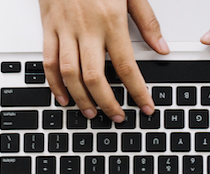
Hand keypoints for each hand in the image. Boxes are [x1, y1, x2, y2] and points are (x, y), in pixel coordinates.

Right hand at [39, 0, 168, 120]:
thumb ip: (147, 22)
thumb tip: (161, 49)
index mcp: (111, 20)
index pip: (127, 66)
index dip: (137, 91)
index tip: (145, 107)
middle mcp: (87, 27)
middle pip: (95, 77)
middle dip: (108, 102)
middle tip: (117, 116)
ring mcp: (65, 28)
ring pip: (70, 73)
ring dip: (81, 98)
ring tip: (91, 112)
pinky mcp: (48, 26)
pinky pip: (48, 61)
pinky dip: (54, 83)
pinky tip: (63, 97)